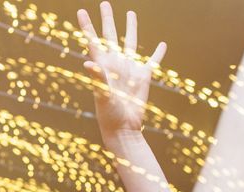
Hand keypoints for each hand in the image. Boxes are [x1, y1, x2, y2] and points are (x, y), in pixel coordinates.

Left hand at [78, 2, 165, 138]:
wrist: (123, 128)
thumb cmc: (108, 113)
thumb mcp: (102, 94)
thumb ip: (97, 77)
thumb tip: (88, 62)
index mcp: (103, 65)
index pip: (93, 40)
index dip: (87, 26)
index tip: (81, 11)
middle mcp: (115, 63)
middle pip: (111, 35)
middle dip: (108, 19)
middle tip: (105, 3)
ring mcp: (130, 69)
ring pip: (131, 42)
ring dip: (131, 28)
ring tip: (131, 13)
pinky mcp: (144, 77)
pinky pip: (152, 61)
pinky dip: (158, 53)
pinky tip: (161, 45)